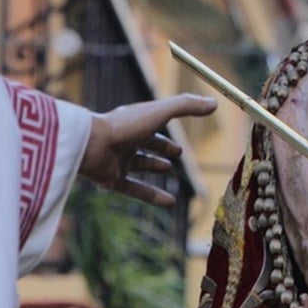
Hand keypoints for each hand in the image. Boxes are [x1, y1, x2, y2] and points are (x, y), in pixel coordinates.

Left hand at [79, 93, 215, 206]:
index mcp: (135, 122)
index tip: (181, 139)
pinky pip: (135, 190)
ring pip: (139, 165)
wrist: (92, 144)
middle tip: (177, 153)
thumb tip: (215, 103)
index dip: (168, 131)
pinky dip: (153, 196)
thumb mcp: (161, 112)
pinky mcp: (112, 179)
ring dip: (154, 167)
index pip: (154, 125)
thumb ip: (187, 106)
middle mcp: (126, 140)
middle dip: (161, 147)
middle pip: (146, 144)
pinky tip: (171, 204)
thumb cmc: (127, 125)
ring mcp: (118, 160)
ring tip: (168, 169)